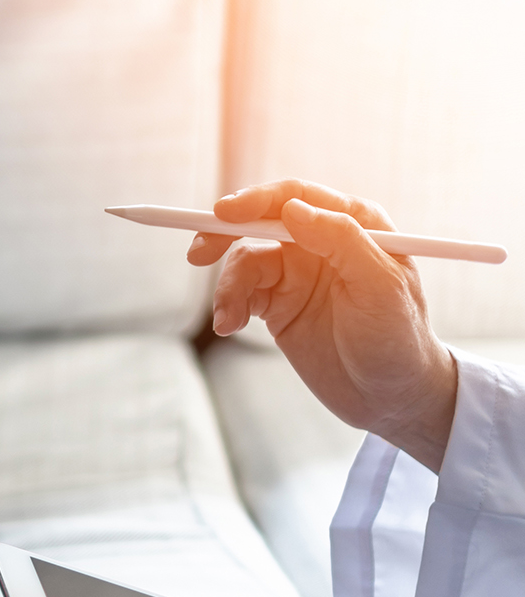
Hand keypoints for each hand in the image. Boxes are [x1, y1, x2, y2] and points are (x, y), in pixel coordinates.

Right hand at [188, 179, 456, 470]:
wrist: (388, 398)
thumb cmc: (398, 340)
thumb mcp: (380, 288)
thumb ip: (341, 240)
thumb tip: (293, 209)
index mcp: (355, 226)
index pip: (297, 198)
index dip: (257, 201)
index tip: (223, 215)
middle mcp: (322, 241)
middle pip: (260, 220)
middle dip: (224, 233)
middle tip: (198, 254)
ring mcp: (297, 273)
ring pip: (245, 260)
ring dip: (228, 287)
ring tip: (228, 321)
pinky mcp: (277, 304)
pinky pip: (241, 292)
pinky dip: (228, 306)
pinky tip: (228, 328)